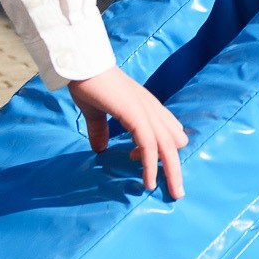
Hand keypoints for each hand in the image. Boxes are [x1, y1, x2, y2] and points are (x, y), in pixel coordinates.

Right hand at [70, 67, 188, 198]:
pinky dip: (151, 165)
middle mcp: (152, 109)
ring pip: (168, 147)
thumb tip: (99, 149)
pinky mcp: (136, 115)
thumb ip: (100, 129)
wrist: (81, 65)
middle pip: (175, 143)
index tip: (136, 160)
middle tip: (176, 191)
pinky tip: (149, 182)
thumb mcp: (96, 113)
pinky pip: (149, 145)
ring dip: (171, 172)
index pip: (168, 133)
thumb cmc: (89, 85)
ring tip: (172, 192)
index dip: (161, 151)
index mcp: (146, 107)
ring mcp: (146, 111)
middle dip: (176, 168)